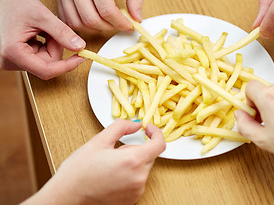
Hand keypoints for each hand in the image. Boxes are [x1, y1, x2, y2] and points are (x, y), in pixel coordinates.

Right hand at [0, 0, 85, 79]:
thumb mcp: (41, 15)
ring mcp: (11, 61)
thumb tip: (79, 47)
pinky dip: (43, 45)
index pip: (47, 70)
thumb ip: (62, 32)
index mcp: (13, 53)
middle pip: (47, 65)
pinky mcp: (14, 58)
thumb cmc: (11, 3)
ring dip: (49, 45)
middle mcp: (9, 61)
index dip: (67, 65)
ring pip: (44, 61)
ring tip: (39, 29)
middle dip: (55, 47)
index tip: (81, 57)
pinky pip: (38, 57)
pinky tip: (35, 33)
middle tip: (50, 29)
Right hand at [24, 120, 165, 204]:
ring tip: (110, 166)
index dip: (156, 133)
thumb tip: (136, 124)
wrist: (67, 197)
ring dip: (132, 162)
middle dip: (136, 148)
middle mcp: (139, 178)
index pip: (160, 144)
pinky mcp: (132, 199)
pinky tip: (111, 176)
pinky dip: (130, 175)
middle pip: (149, 155)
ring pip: (143, 168)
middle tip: (114, 151)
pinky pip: (137, 180)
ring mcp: (137, 191)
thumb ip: (121, 127)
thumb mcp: (99, 141)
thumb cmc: (79, 171)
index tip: (148, 128)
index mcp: (134, 161)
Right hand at [56, 0, 142, 32]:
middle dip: (109, 27)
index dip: (120, 23)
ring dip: (95, 29)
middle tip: (119, 25)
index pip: (107, 11)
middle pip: (92, 20)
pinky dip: (81, 26)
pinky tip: (93, 21)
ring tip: (107, 23)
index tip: (129, 25)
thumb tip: (137, 18)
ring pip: (78, 23)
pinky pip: (68, 20)